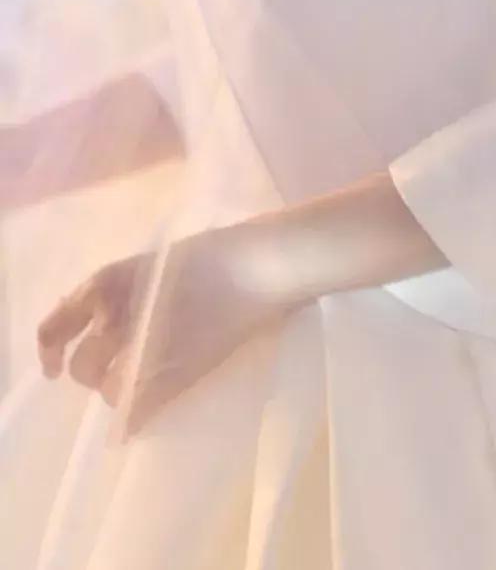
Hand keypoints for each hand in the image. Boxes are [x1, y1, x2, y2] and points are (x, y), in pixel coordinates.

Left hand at [36, 223, 292, 437]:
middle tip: (113, 365)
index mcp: (112, 281)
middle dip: (91, 371)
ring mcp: (149, 348)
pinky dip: (131, 419)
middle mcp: (122, 316)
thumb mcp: (155, 266)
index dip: (50, 346)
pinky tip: (133, 422)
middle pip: (83, 364)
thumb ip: (119, 289)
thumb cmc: (215, 256)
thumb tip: (90, 318)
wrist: (261, 266)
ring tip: (136, 382)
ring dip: (114, 389)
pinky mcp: (177, 373)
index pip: (59, 321)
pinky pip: (139, 409)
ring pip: (109, 388)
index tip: (54, 364)